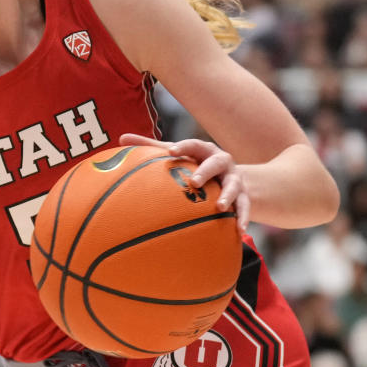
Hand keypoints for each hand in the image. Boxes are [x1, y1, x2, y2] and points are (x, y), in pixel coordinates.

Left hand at [120, 133, 248, 230]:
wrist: (232, 175)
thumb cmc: (196, 164)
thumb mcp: (178, 155)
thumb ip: (151, 147)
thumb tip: (121, 137)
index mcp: (204, 150)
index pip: (194, 145)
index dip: (183, 147)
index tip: (171, 152)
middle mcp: (222, 162)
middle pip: (216, 163)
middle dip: (206, 171)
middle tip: (195, 181)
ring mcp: (235, 179)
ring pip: (234, 186)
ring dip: (228, 195)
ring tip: (220, 207)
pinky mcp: (245, 196)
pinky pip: (245, 207)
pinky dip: (242, 217)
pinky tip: (239, 230)